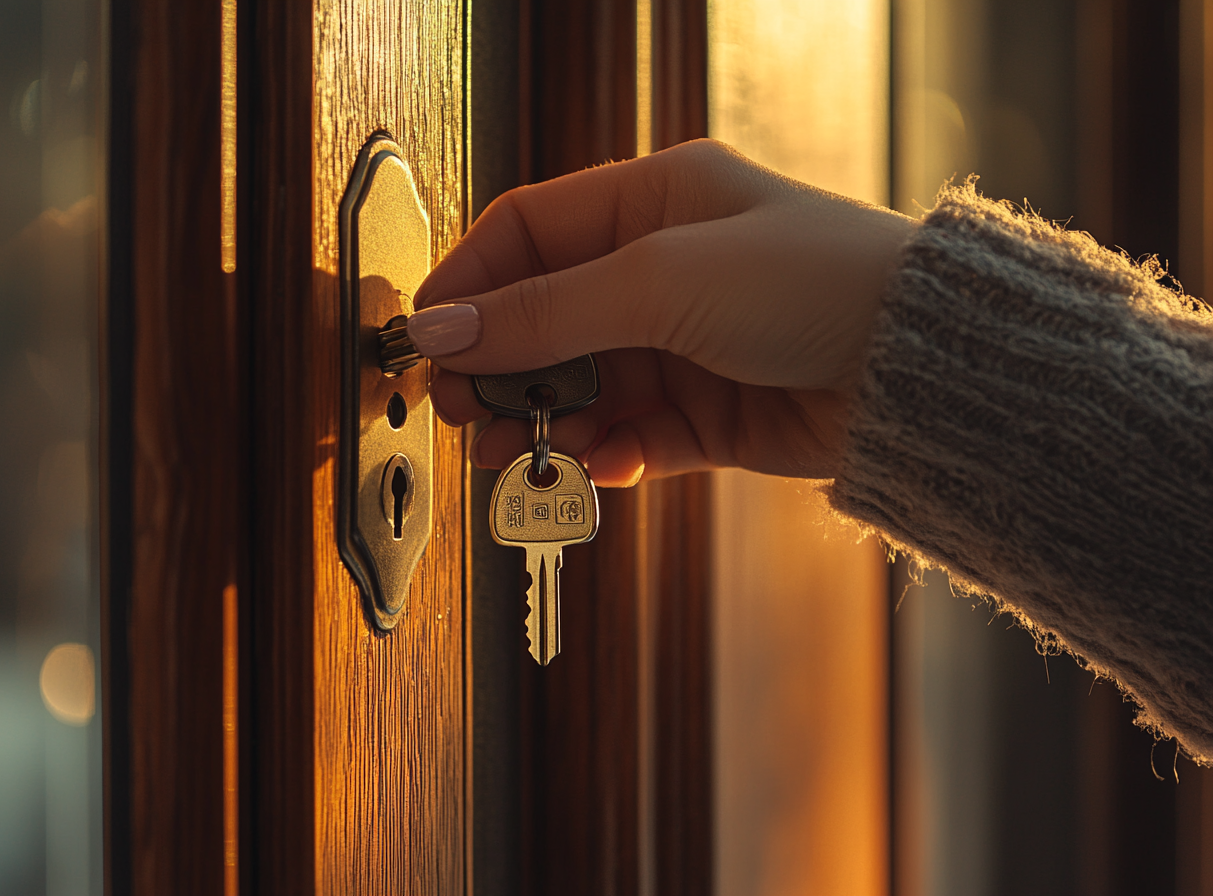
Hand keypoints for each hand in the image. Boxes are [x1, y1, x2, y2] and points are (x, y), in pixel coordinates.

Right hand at [410, 139, 915, 486]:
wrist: (919, 369)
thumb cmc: (819, 282)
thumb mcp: (662, 280)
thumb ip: (547, 311)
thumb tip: (446, 329)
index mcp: (650, 203)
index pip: (527, 233)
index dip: (469, 283)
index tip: (426, 339)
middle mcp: (661, 271)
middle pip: (543, 318)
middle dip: (500, 367)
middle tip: (463, 411)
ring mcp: (681, 346)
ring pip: (580, 388)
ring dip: (542, 423)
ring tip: (516, 454)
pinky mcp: (705, 414)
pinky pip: (629, 438)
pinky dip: (604, 456)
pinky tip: (598, 466)